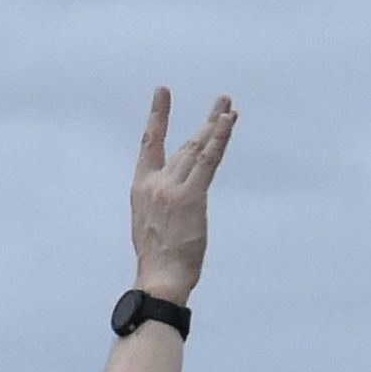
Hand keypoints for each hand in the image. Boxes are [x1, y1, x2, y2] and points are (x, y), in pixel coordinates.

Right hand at [128, 87, 236, 303]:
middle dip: (206, 123)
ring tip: (229, 106)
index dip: (157, 117)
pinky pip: (208, 161)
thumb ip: (161, 201)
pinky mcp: (190, 197)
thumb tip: (175, 194)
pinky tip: (227, 121)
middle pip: (185, 146)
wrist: (160, 278)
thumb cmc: (158, 259)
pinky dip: (219, 139)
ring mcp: (172, 188)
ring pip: (198, 149)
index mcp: (141, 188)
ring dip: (216, 125)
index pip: (149, 144)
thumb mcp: (150, 223)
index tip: (162, 93)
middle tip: (222, 101)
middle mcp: (155, 183)